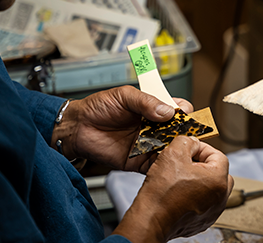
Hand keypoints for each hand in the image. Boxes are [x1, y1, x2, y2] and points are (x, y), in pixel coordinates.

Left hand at [53, 85, 192, 172]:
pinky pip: (155, 166)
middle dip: (185, 133)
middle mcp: (153, 127)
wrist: (78, 127)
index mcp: (151, 109)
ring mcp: (147, 145)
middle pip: (178, 131)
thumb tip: (167, 111)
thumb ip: (145, 102)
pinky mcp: (139, 162)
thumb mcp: (123, 96)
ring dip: (176, 150)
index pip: (176, 108)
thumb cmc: (97, 108)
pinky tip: (165, 160)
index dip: (183, 110)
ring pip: (170, 149)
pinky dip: (163, 165)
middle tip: (184, 133)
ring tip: (176, 147)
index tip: (183, 112)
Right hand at [114, 136, 232, 242]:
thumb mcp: (172, 153)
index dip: (201, 148)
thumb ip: (186, 142)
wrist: (151, 219)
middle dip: (202, 164)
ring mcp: (212, 211)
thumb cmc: (162, 192)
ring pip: (210, 188)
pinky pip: (202, 202)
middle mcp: (220, 198)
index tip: (189, 148)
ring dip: (198, 180)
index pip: (218, 155)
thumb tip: (191, 142)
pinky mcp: (202, 221)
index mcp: (218, 180)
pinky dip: (193, 195)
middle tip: (186, 161)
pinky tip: (177, 192)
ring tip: (179, 176)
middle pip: (217, 172)